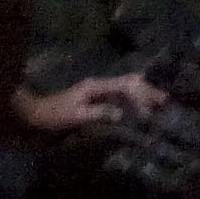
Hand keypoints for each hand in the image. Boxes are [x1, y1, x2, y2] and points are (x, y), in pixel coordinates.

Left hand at [38, 71, 166, 133]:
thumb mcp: (76, 115)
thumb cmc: (55, 115)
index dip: (141, 94)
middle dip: (146, 91)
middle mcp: (98, 84)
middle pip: (127, 83)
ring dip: (140, 96)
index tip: (156, 103)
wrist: (35, 113)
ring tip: (155, 105)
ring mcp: (96, 90)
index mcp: (96, 86)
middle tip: (164, 101)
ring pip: (124, 88)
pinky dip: (130, 101)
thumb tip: (120, 114)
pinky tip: (137, 109)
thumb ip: (99, 113)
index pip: (124, 86)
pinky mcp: (94, 98)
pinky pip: (117, 96)